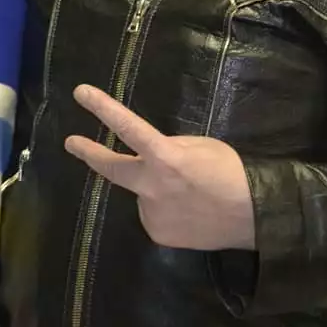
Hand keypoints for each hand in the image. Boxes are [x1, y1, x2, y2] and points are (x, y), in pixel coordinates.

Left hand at [64, 84, 254, 250]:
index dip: (102, 108)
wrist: (255, 216)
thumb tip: (151, 155)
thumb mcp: (200, 146)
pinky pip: (155, 215)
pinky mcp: (158, 233)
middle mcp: (151, 186)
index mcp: (164, 157)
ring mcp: (152, 213)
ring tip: (189, 195)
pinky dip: (166, 211)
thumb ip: (169, 148)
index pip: (127, 127)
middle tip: (72, 142)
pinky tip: (189, 213)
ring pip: (143, 195)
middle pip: (111, 168)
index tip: (80, 93)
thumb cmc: (231, 173)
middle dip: (89, 153)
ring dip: (156, 190)